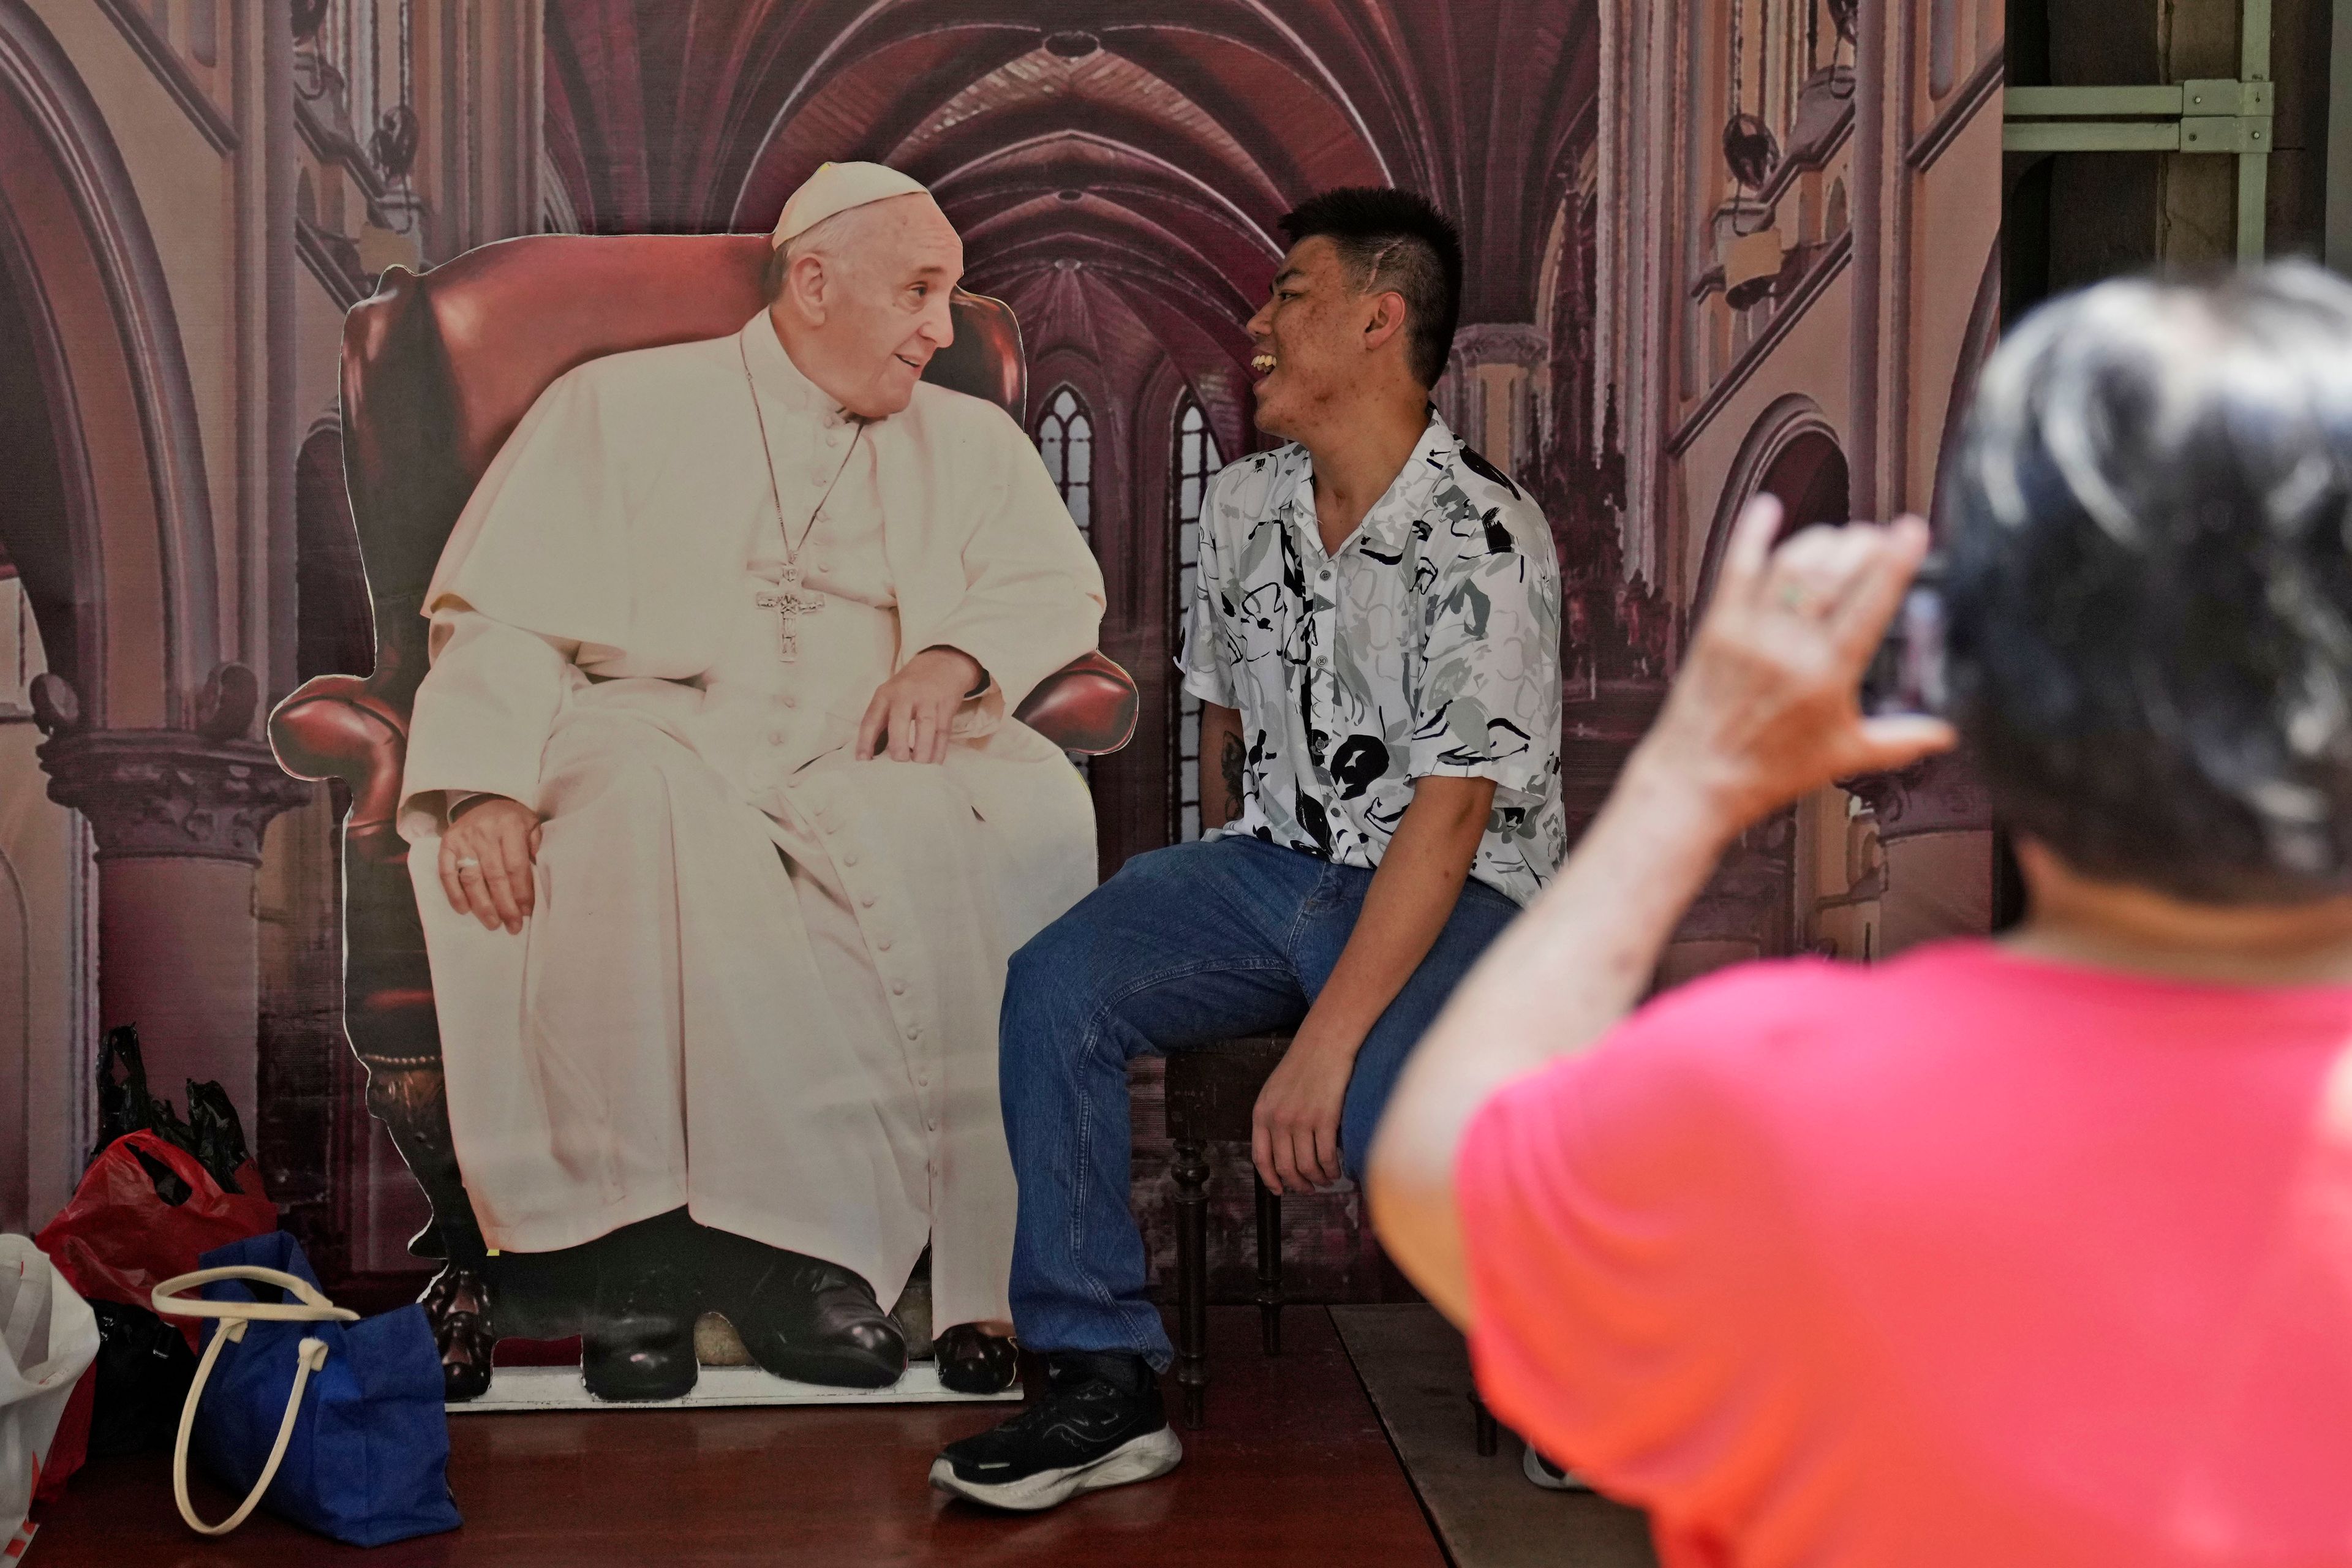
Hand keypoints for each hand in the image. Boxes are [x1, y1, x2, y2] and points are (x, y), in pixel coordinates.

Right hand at [437, 796, 541, 933]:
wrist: (483, 799)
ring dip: (482, 905)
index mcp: (509, 826)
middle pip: (495, 877)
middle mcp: (484, 833)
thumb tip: (539, 877)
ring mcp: (463, 839)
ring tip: (492, 924)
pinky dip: (454, 893)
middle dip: (505, 906)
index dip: (521, 892)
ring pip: (471, 879)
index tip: (527, 912)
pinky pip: (446, 873)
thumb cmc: (512, 819)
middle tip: (512, 926)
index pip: (516, 867)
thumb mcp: (531, 825)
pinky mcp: (446, 844)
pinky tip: (464, 910)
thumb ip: (537, 847)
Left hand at [856, 646, 983, 763]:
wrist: (940, 664)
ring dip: (922, 750)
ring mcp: (928, 698)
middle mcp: (905, 695)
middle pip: (900, 721)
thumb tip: (872, 755)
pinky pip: (943, 731)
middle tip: (899, 762)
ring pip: (926, 726)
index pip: (872, 719)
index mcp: (885, 694)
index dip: (866, 741)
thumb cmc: (909, 688)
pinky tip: (935, 761)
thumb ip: (881, 720)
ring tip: (919, 765)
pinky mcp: (946, 704)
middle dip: (898, 746)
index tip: (864, 761)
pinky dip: (939, 749)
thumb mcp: (890, 695)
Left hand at [1252, 1024, 1359, 1193]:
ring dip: (1318, 1179)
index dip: (1270, 1179)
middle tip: (1308, 1189)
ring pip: (1307, 1166)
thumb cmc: (1303, 1064)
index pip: (1261, 1158)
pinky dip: (1333, 1169)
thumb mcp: (1274, 1090)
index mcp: (1262, 1113)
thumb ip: (1272, 1118)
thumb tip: (1280, 1149)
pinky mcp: (1325, 1119)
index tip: (1279, 1189)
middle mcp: (1278, 1120)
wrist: (1324, 1043)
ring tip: (1326, 1179)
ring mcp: (1301, 1120)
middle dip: (1298, 1184)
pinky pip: (1327, 1156)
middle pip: (1285, 1167)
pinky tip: (1337, 1169)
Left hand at [1633, 495, 1957, 833]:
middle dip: (1862, 544)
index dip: (1895, 560)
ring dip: (1821, 540)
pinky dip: (1752, 533)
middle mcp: (1787, 646)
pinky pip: (1737, 568)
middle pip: (1833, 571)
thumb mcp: (1844, 756)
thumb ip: (1901, 739)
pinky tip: (1767, 509)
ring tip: (1841, 539)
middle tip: (1878, 540)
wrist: (1696, 782)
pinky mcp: (1717, 626)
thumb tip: (1945, 733)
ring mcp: (1749, 632)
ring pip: (1791, 563)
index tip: (1913, 531)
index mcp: (1826, 675)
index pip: (1870, 603)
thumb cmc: (1767, 772)